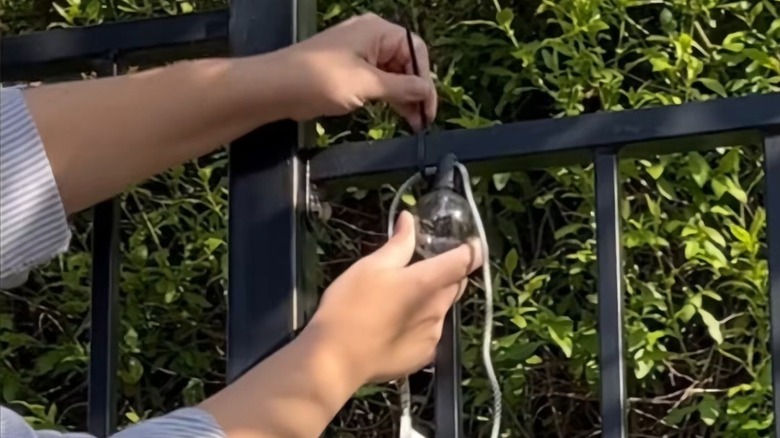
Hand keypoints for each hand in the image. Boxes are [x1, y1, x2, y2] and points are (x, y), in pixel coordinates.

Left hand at [272, 13, 436, 130]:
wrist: (276, 88)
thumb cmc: (321, 79)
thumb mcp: (367, 84)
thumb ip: (401, 87)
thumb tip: (426, 90)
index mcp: (377, 30)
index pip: (416, 51)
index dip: (425, 80)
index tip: (429, 108)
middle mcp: (371, 37)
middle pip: (406, 63)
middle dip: (416, 91)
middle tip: (424, 120)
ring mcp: (358, 54)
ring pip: (392, 75)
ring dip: (404, 98)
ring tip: (413, 124)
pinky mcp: (348, 71)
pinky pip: (377, 81)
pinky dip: (388, 97)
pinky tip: (397, 114)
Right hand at [304, 211, 481, 383]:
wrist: (336, 360)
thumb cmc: (350, 306)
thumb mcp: (370, 267)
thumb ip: (398, 244)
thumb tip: (410, 220)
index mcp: (427, 282)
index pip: (464, 261)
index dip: (471, 250)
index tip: (468, 242)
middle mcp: (438, 308)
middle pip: (456, 285)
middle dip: (450, 274)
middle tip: (426, 267)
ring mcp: (433, 335)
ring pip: (443, 309)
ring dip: (433, 299)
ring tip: (403, 300)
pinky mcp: (425, 355)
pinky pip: (432, 332)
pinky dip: (423, 323)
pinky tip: (398, 326)